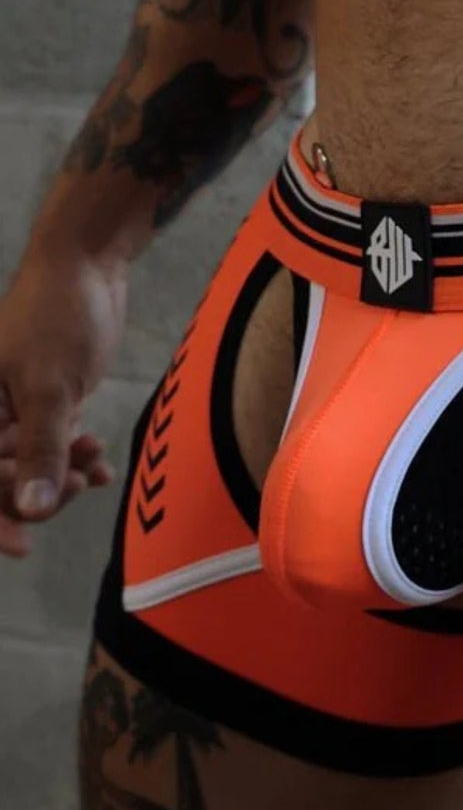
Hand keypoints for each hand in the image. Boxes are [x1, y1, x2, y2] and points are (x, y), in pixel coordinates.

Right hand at [0, 250, 127, 557]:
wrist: (88, 262)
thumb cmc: (59, 315)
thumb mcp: (51, 387)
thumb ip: (40, 452)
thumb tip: (30, 511)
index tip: (22, 547)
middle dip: (35, 494)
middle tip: (77, 485)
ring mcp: (14, 410)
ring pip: (30, 469)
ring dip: (62, 478)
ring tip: (94, 465)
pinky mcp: (46, 403)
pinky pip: (53, 448)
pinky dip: (75, 461)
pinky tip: (100, 467)